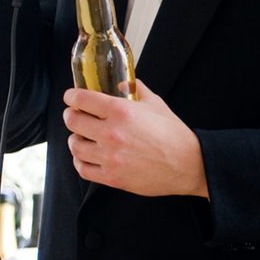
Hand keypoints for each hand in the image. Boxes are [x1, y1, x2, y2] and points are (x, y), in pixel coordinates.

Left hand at [62, 79, 207, 197]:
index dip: (71, 96)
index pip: (82, 99)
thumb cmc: (173, 135)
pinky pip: (82, 168)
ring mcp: (110, 157)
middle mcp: (112, 134)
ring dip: (75, 139)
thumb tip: (121, 82)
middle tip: (74, 115)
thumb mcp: (155, 104)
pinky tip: (86, 156)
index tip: (70, 97)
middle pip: (72, 121)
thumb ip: (135, 90)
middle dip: (71, 115)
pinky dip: (80, 161)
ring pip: (74, 145)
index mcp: (121, 112)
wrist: (189, 165)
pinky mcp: (112, 177)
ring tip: (81, 136)